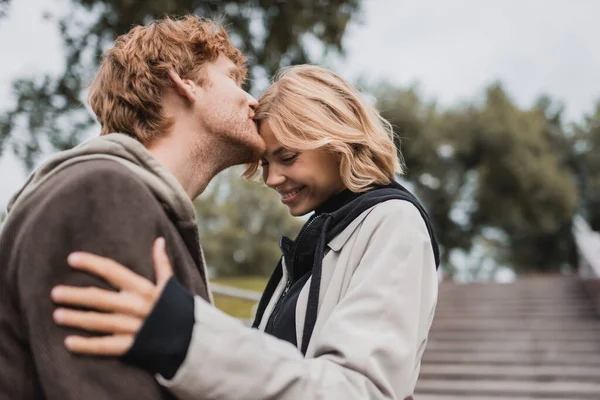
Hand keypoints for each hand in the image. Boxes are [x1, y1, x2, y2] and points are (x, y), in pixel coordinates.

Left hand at [51, 237, 172, 355]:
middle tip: (55, 293)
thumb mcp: (170, 285)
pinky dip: (87, 346)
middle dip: (76, 296)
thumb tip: (159, 240)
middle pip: (100, 299)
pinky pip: (106, 346)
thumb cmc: (178, 309)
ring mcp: (133, 327)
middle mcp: (136, 306)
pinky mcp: (132, 346)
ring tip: (57, 315)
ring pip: (100, 322)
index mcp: (143, 288)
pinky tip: (69, 343)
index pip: (113, 271)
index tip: (72, 259)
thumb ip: (161, 263)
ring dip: (77, 319)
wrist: (193, 338)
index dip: (92, 264)